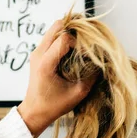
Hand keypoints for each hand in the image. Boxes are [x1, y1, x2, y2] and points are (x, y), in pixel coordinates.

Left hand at [18, 21, 96, 137]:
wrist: (34, 111)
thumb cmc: (54, 106)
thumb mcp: (78, 93)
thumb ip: (91, 76)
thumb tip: (102, 62)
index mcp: (45, 63)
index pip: (64, 38)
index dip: (79, 42)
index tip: (86, 55)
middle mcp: (38, 54)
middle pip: (57, 26)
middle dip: (75, 30)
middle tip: (85, 42)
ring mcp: (37, 52)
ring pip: (54, 29)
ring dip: (69, 33)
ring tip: (80, 47)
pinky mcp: (38, 53)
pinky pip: (52, 37)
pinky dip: (64, 38)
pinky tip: (72, 51)